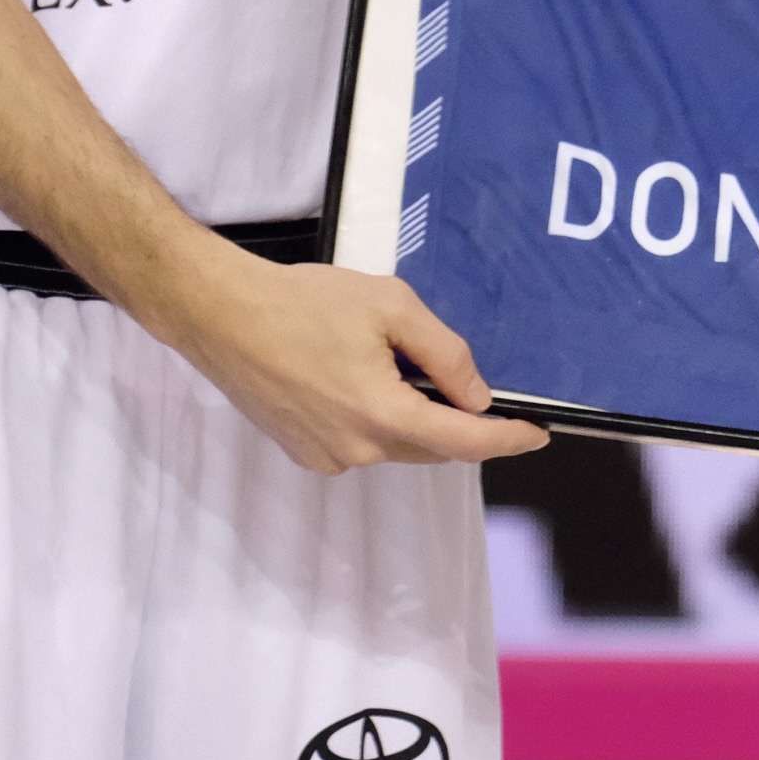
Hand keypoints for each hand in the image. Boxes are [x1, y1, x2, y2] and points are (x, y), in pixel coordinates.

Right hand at [161, 248, 551, 474]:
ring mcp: (326, 458)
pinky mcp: (303, 452)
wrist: (221, 315)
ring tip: (396, 366)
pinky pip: (361, 443)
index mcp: (381, 416)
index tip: (538, 434)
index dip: (506, 438)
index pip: (463, 441)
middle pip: (430, 446)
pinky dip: (377, 420)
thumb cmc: (303, 301)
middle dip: (459, 424)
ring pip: (395, 445)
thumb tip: (477, 397)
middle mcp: (356, 451)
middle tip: (471, 389)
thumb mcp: (390, 306)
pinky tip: (358, 378)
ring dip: (413, 418)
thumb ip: (443, 354)